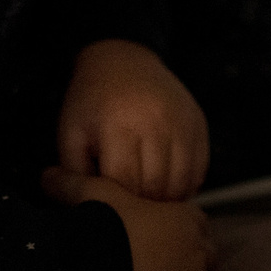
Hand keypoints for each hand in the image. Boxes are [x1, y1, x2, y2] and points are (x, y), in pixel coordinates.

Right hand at [41, 168, 212, 270]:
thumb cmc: (100, 226)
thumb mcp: (89, 193)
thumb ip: (72, 181)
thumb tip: (46, 175)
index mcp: (184, 216)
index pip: (191, 221)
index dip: (172, 228)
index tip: (153, 236)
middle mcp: (198, 247)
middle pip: (200, 252)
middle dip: (182, 256)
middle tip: (151, 264)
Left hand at [56, 39, 208, 199]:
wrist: (123, 60)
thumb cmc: (92, 101)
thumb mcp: (71, 132)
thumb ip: (75, 174)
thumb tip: (87, 209)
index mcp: (118, 126)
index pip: (126, 183)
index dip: (119, 203)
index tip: (113, 207)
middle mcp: (155, 123)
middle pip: (156, 186)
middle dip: (143, 205)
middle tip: (132, 209)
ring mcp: (181, 123)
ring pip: (181, 182)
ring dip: (167, 200)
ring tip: (151, 202)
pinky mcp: (198, 123)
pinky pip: (200, 168)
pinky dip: (187, 185)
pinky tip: (169, 185)